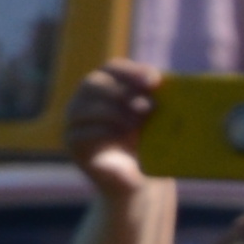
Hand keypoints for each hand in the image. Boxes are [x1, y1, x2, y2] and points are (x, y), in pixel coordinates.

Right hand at [66, 61, 159, 200]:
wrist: (140, 175)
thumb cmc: (151, 140)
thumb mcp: (158, 116)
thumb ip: (159, 97)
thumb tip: (171, 82)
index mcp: (109, 85)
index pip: (112, 68)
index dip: (131, 71)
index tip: (155, 82)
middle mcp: (86, 99)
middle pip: (91, 82)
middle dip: (120, 92)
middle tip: (147, 108)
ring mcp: (75, 122)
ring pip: (81, 107)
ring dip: (112, 113)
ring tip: (135, 126)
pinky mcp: (72, 144)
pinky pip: (78, 132)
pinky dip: (101, 131)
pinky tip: (120, 137)